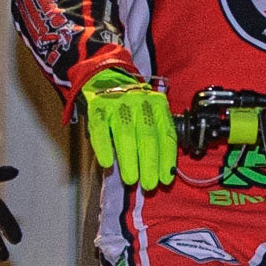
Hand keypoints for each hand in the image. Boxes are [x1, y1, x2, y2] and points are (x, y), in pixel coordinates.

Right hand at [81, 69, 176, 190]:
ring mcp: (118, 104)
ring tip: (131, 180)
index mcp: (158, 105)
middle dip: (149, 163)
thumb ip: (156, 137)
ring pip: (125, 134)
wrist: (107, 80)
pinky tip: (107, 163)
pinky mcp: (98, 107)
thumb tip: (162, 172)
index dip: (167, 158)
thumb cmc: (133, 107)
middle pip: (147, 136)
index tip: (165, 179)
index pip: (166, 134)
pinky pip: (100, 129)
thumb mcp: (151, 115)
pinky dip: (103, 147)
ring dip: (129, 160)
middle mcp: (140, 102)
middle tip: (148, 185)